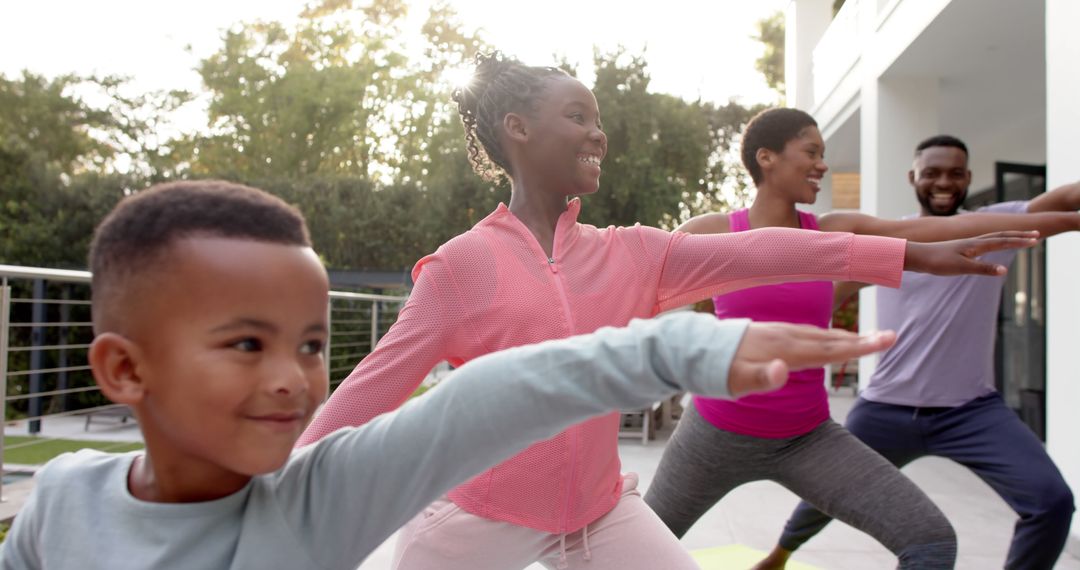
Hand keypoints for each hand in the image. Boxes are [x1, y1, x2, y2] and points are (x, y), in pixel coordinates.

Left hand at [727, 323, 896, 397]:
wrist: (693, 348)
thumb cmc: (716, 371)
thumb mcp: (735, 381)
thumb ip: (760, 378)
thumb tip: (784, 370)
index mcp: (783, 350)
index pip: (828, 350)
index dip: (858, 347)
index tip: (885, 341)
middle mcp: (784, 337)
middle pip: (830, 340)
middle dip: (861, 340)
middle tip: (891, 337)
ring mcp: (778, 332)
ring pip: (819, 335)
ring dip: (845, 336)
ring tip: (869, 338)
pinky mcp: (771, 332)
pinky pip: (806, 333)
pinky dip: (825, 336)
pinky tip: (829, 339)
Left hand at [904, 231, 1038, 276]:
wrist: (916, 256)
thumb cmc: (937, 261)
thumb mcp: (961, 267)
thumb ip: (983, 269)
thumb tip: (1004, 271)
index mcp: (976, 245)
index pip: (1003, 241)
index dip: (1020, 241)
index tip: (1036, 239)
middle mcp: (972, 242)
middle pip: (1001, 236)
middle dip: (1019, 236)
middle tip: (1036, 235)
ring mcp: (966, 245)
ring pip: (992, 238)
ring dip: (1008, 238)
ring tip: (1019, 238)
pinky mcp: (959, 250)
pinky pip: (983, 244)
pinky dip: (993, 243)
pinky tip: (991, 248)